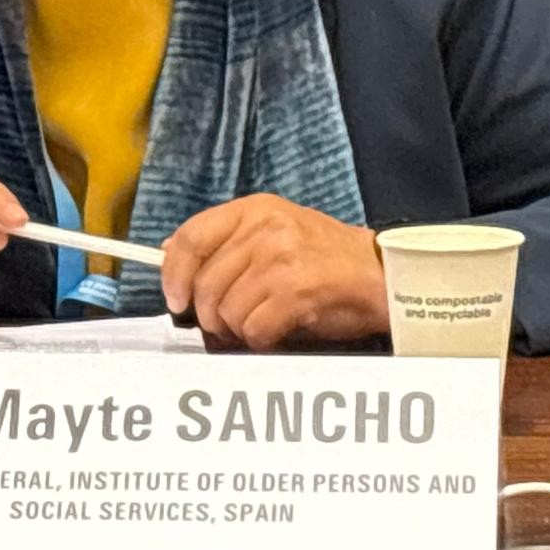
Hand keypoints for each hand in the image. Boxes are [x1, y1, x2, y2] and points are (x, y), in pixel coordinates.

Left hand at [160, 194, 388, 349]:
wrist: (382, 275)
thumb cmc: (326, 260)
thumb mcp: (273, 234)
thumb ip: (224, 242)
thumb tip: (167, 254)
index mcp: (255, 209)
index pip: (190, 237)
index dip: (173, 274)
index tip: (175, 300)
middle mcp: (265, 228)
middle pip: (205, 284)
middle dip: (210, 316)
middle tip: (229, 325)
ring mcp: (281, 257)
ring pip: (226, 310)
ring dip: (238, 329)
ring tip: (260, 324)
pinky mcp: (298, 289)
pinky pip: (254, 328)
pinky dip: (260, 340)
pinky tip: (278, 331)